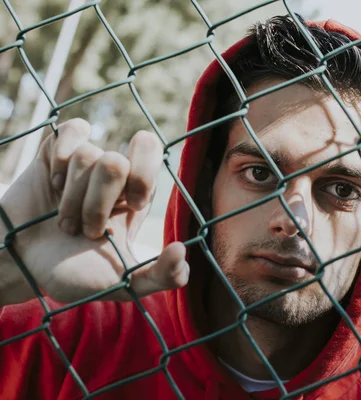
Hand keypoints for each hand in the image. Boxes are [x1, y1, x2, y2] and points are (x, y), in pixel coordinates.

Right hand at [0, 118, 188, 305]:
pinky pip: (68, 132)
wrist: (23, 267)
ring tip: (66, 225)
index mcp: (136, 194)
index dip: (143, 177)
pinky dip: (58, 163)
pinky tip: (53, 186)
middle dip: (100, 198)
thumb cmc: (76, 273)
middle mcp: (114, 175)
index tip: (132, 206)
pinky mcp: (55, 154)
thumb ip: (160, 276)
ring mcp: (84, 163)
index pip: (153, 152)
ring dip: (71, 200)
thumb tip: (182, 251)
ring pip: (87, 156)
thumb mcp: (124, 284)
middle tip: (93, 227)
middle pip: (117, 160)